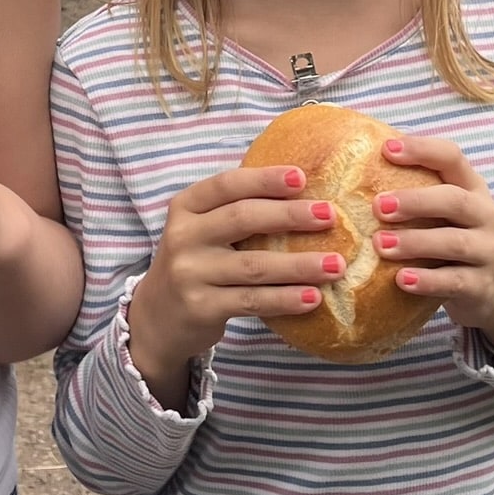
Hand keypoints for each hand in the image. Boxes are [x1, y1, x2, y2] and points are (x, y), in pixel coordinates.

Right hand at [128, 165, 340, 377]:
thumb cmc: (195, 263)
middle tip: (330, 216)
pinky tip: (313, 298)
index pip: (227, 185)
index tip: (302, 177)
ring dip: (299, 265)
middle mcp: (183, 237)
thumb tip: (301, 191)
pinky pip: (252, 301)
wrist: (157, 317)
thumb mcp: (201, 229)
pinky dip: (286, 299)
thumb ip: (235, 210)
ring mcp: (190, 274)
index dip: (264, 179)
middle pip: (242, 219)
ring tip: (336, 265)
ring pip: (254, 265)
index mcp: (185, 207)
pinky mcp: (201, 308)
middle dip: (290, 215)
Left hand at [374, 134, 493, 351]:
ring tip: (380, 244)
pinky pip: (455, 282)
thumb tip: (355, 166)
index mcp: (472, 187)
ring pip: (455, 243)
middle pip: (455, 200)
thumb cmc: (454, 237)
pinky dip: (428, 281)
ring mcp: (488, 252)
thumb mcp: (444, 211)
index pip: (452, 157)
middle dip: (415, 201)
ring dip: (415, 242)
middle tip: (377, 206)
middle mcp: (485, 215)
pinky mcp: (483, 286)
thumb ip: (414, 190)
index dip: (422, 150)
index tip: (386, 150)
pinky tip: (401, 279)